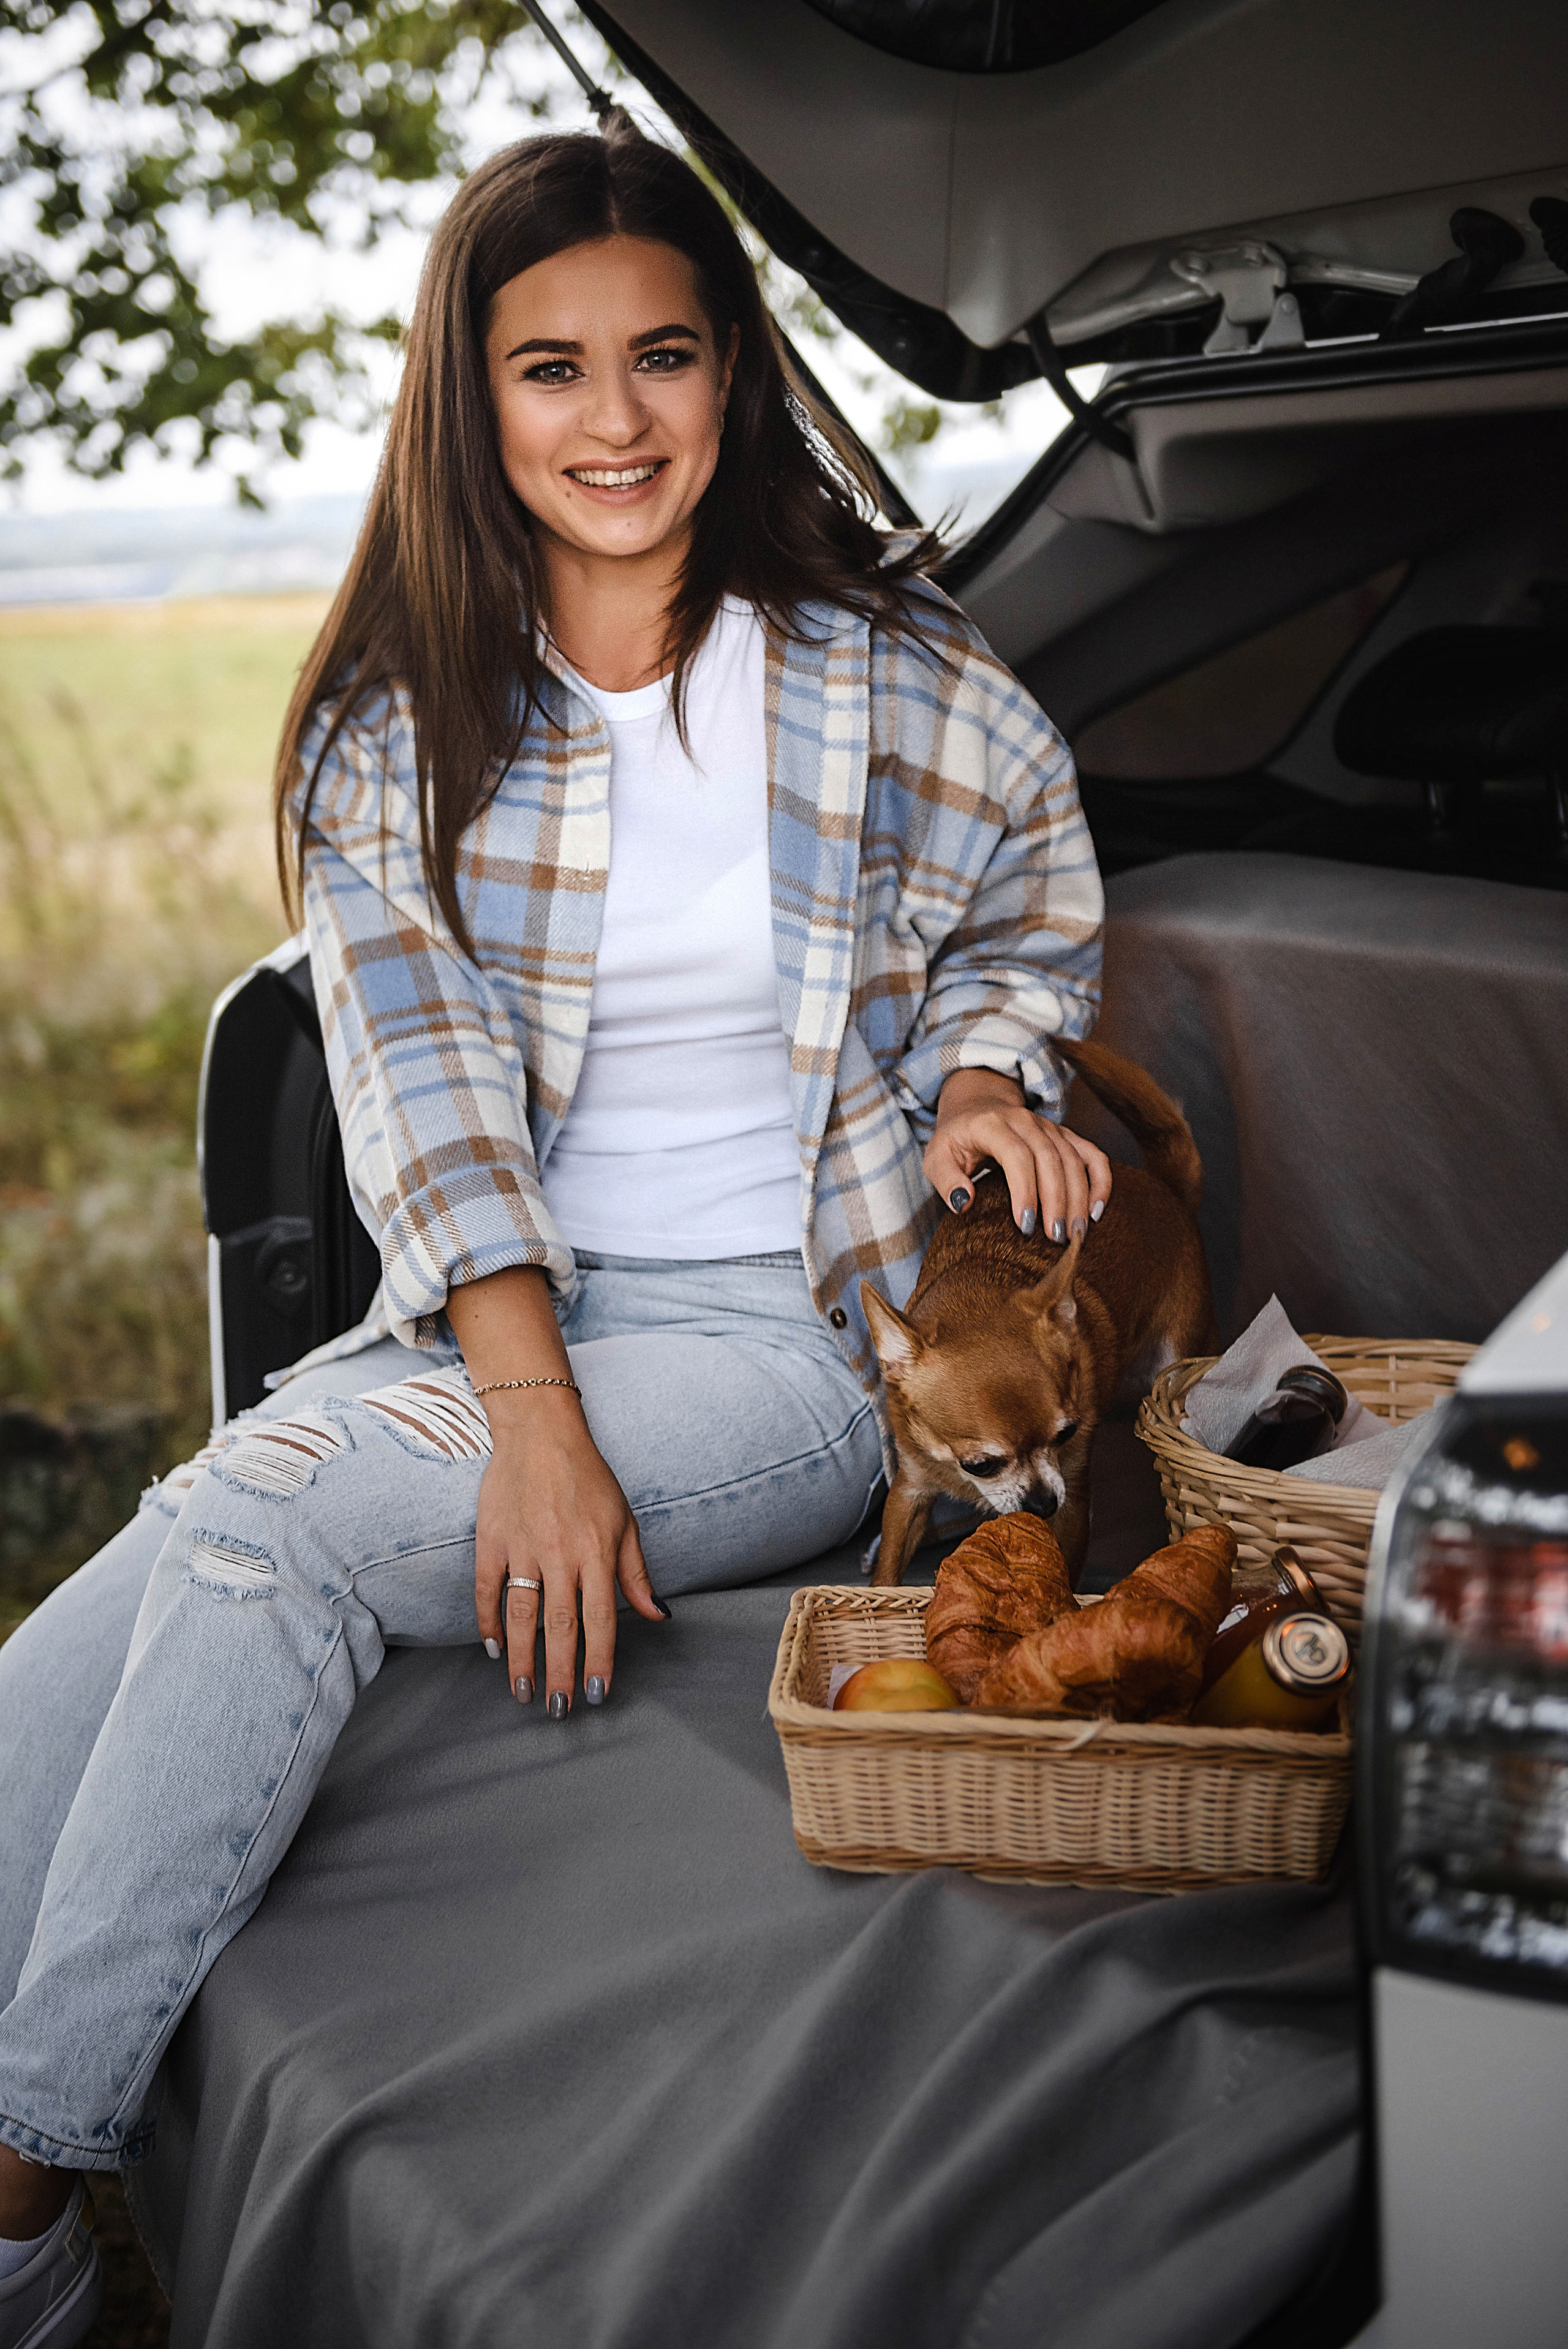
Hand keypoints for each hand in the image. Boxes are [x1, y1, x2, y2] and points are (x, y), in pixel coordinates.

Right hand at [473, 1388, 663, 1712]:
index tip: (597, 1694)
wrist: (540, 1433)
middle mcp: (560, 1554)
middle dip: (560, 1673)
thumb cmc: (589, 1477)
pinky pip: (487, 1588)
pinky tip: (493, 1648)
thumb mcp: (625, 1522)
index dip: (599, 1660)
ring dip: (522, 1658)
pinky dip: (487, 1621)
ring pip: (521, 1615)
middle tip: (558, 1708)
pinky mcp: (492, 1539)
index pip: (601, 1619)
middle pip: (560, 1627)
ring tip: (524, 1691)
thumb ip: (637, 1573)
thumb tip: (658, 1615)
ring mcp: (523, 1547)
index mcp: (597, 1552)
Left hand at [925, 1066, 1111, 1237]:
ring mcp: (1050, 1127)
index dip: (1025, 1191)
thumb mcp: (936, 1156)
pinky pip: (1093, 1156)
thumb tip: (964, 1203)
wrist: (977, 1105)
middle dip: (1057, 1201)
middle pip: (1051, 1159)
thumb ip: (945, 1179)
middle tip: (1056, 1238)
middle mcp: (1026, 1121)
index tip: (1026, 1226)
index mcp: (993, 1124)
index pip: (1016, 1156)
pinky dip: (1101, 1182)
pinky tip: (1097, 1212)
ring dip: (1079, 1198)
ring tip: (1076, 1234)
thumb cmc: (956, 1138)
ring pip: (1075, 1160)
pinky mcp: (1066, 1136)